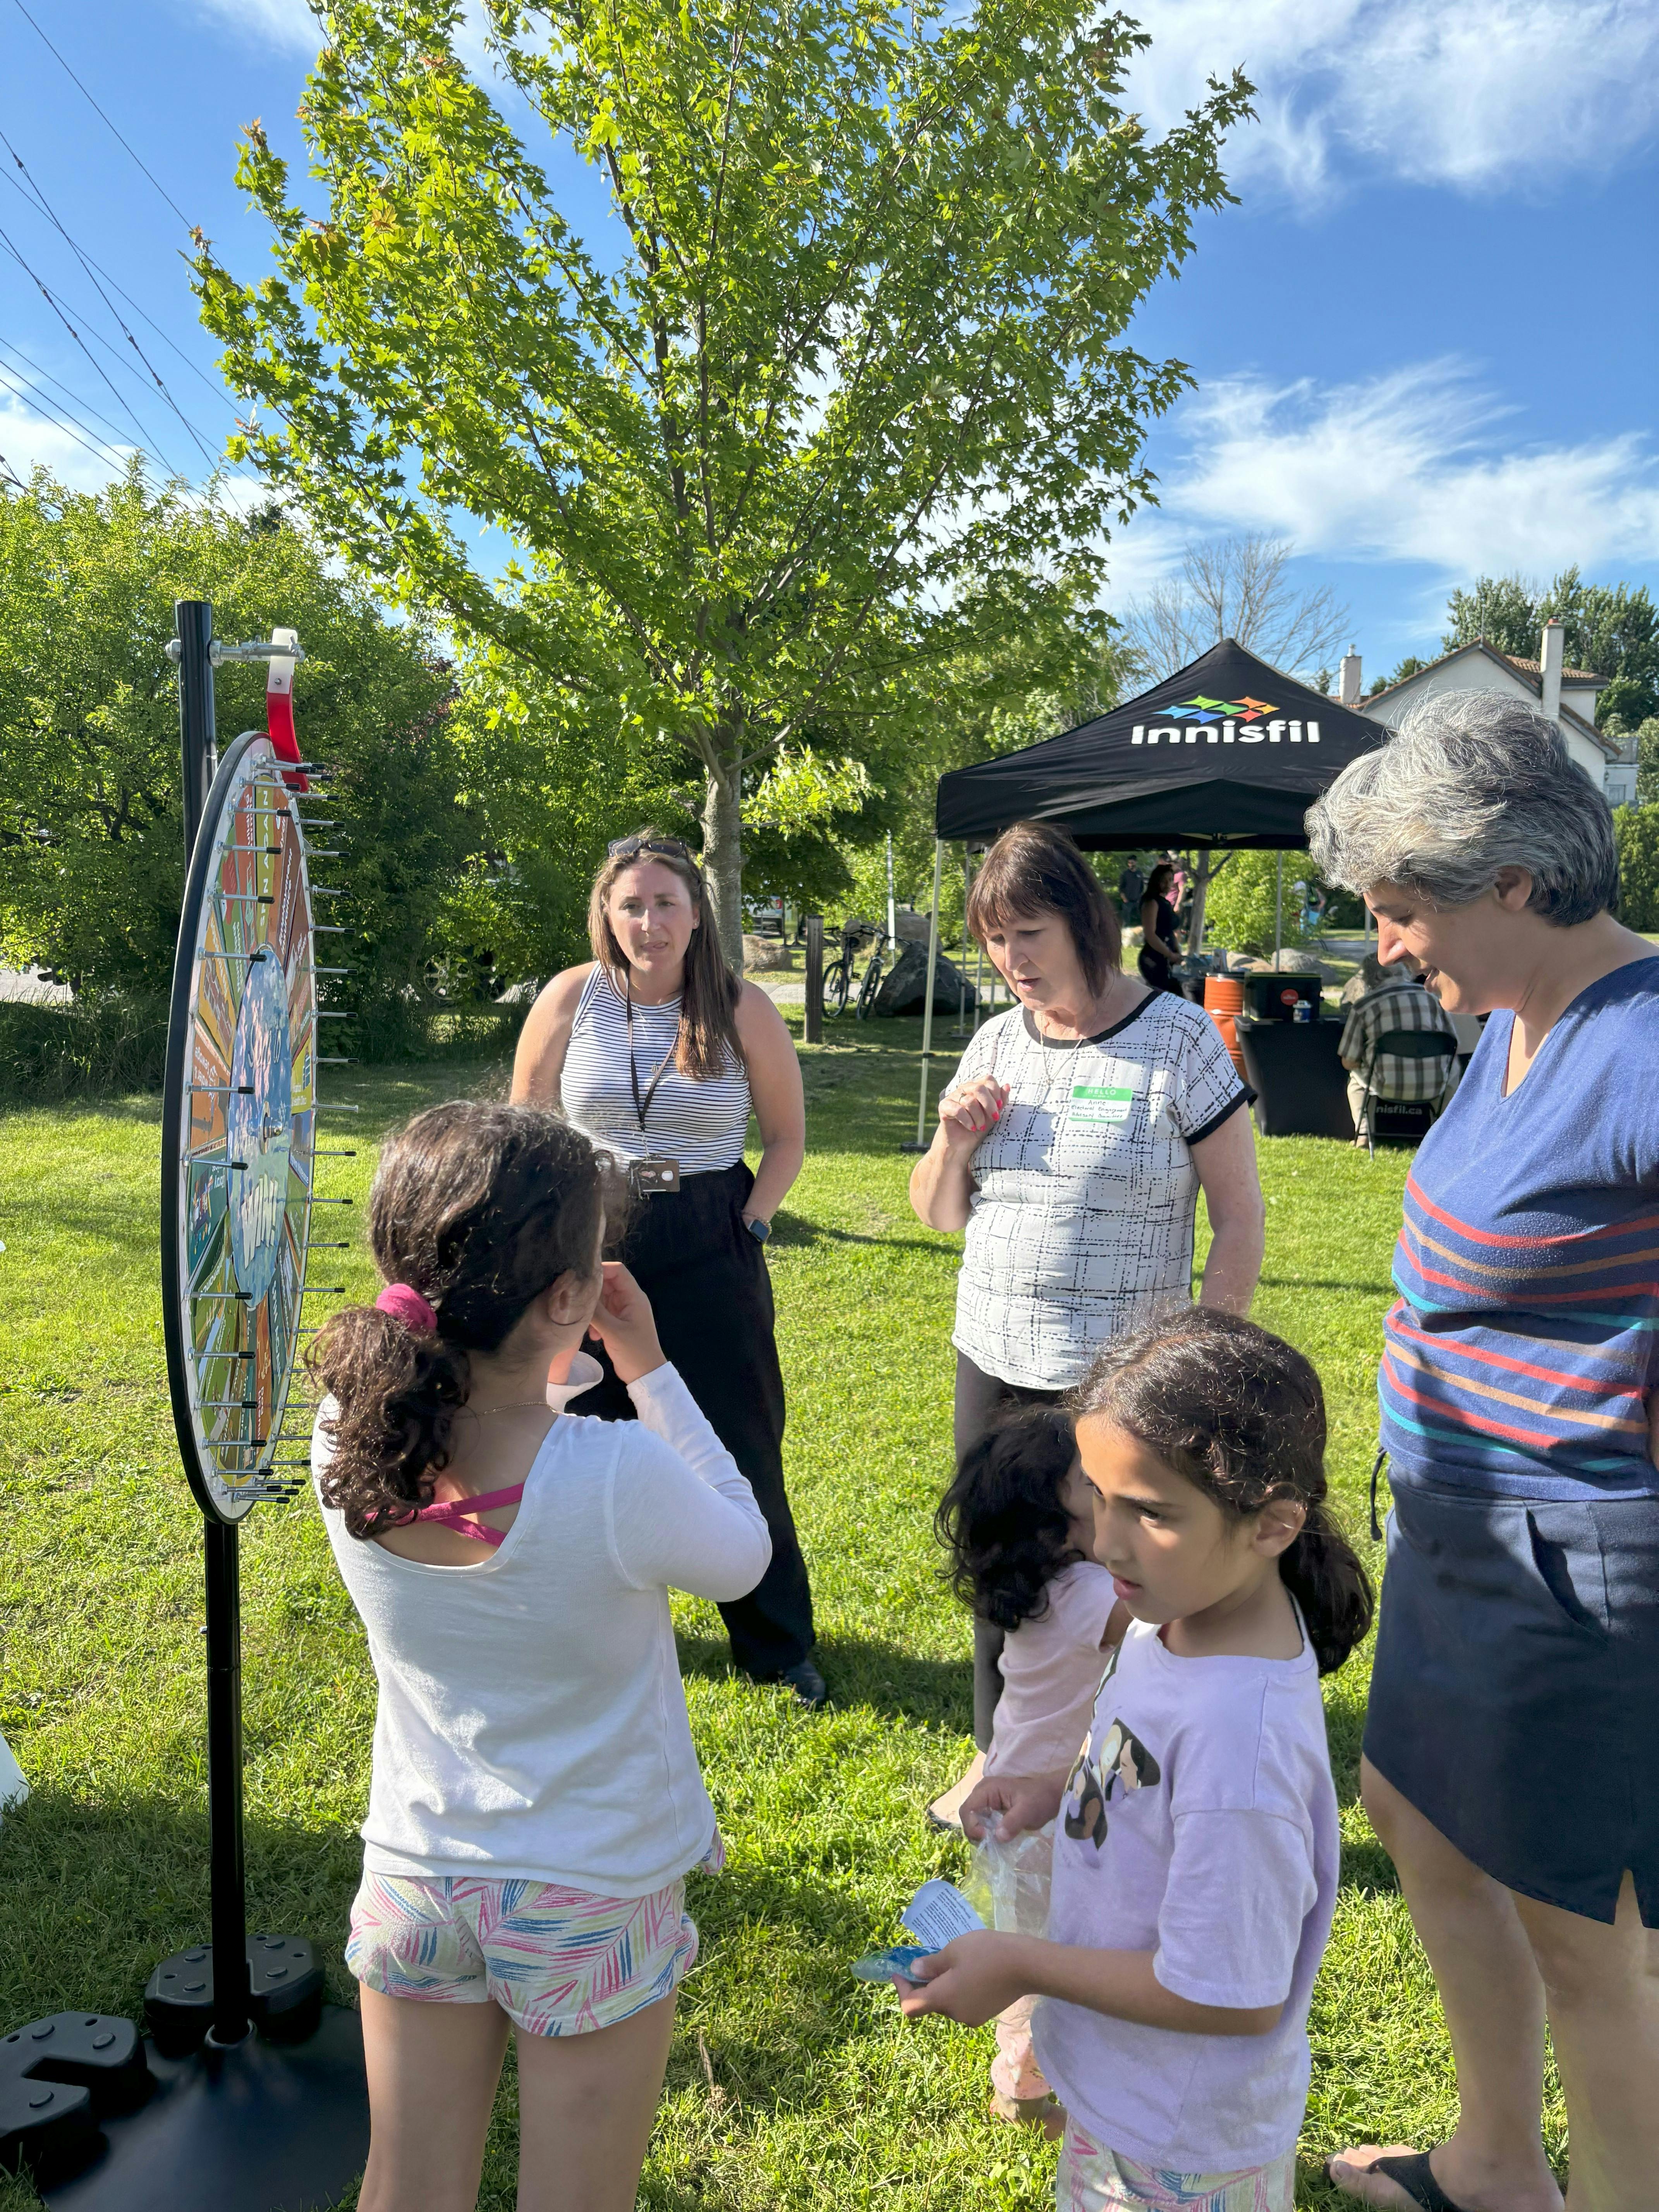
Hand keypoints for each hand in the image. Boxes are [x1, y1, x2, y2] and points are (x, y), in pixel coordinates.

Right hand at [586, 1261, 665, 1383]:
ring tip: (586, 1324)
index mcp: (634, 1297)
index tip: (581, 1278)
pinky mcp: (618, 1323)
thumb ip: (596, 1312)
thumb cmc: (634, 1351)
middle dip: (592, 1292)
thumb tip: (578, 1294)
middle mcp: (629, 1300)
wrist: (645, 1375)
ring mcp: (623, 1312)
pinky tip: (593, 1336)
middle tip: (576, 1302)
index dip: (600, 1270)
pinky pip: (603, 1314)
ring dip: (593, 1310)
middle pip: (607, 1284)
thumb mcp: (613, 1331)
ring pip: (603, 1300)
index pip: (617, 1271)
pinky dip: (596, 1321)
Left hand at [896, 1930, 1031, 2026]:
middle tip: (925, 1960)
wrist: (1027, 1965)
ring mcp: (972, 2016)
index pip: (911, 2006)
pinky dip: (957, 1990)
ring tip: (950, 1962)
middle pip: (930, 2003)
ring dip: (942, 1986)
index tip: (898, 1972)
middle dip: (923, 1984)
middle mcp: (955, 2014)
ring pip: (947, 2003)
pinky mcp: (985, 2013)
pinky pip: (962, 2003)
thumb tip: (915, 1972)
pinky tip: (968, 1971)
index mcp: (944, 1999)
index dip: (901, 1990)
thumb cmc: (987, 1952)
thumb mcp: (954, 1950)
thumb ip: (931, 1964)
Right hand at [937, 1076, 1008, 1158]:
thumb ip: (1000, 1101)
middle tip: (994, 1118)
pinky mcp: (944, 1106)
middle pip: (979, 1088)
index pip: (988, 1079)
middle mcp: (964, 1089)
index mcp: (976, 1087)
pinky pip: (958, 1110)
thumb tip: (1007, 1086)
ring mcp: (953, 1096)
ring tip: (980, 1126)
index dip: (996, 1092)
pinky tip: (971, 1128)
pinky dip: (968, 1121)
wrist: (962, 1146)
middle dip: (989, 1105)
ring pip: (969, 1101)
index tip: (1000, 1107)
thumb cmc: (978, 1128)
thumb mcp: (993, 1115)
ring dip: (979, 1117)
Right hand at [960, 1771, 1065, 1842]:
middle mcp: (983, 1794)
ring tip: (994, 1844)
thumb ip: (1012, 1822)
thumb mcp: (1028, 1810)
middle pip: (968, 1816)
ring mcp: (987, 1802)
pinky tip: (998, 1840)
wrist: (1052, 1795)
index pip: (967, 1809)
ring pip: (974, 1821)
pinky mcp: (993, 1811)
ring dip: (981, 1834)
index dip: (972, 1825)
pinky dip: (987, 1834)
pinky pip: (983, 1824)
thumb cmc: (1040, 1798)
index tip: (985, 1838)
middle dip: (975, 1831)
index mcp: (987, 1789)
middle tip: (989, 1844)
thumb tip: (998, 1837)